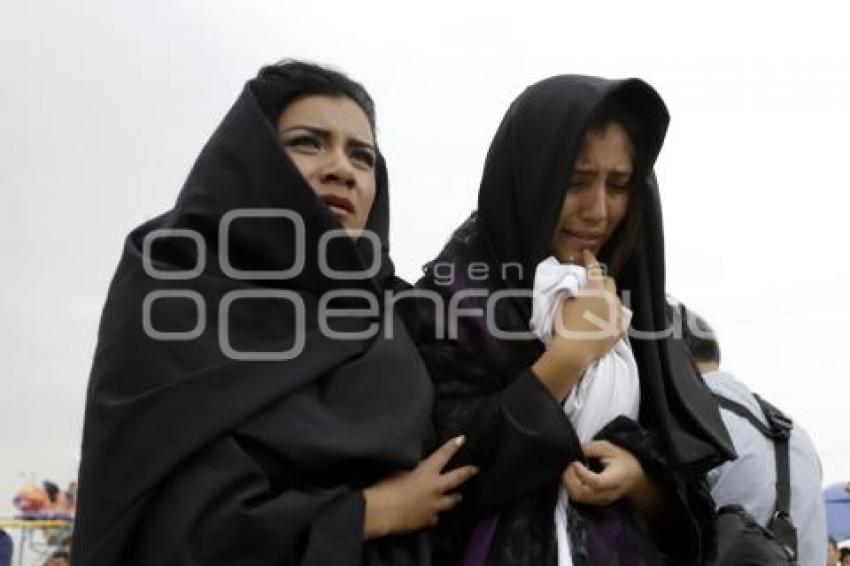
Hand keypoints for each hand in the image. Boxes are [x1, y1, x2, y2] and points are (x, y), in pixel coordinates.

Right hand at [363, 436, 477, 538]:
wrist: (382, 512)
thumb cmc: (386, 487)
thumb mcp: (399, 471)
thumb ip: (413, 469)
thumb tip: (419, 467)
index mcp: (427, 472)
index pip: (442, 455)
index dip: (452, 446)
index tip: (462, 439)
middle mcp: (435, 488)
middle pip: (456, 478)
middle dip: (467, 472)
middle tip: (475, 469)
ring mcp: (434, 506)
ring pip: (451, 501)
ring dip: (455, 498)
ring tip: (458, 497)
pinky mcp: (427, 520)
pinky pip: (434, 517)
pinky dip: (434, 514)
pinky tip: (432, 516)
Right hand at [533, 250, 625, 400]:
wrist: (573, 353)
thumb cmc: (565, 326)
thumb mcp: (564, 304)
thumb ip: (574, 292)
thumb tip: (578, 289)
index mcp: (596, 291)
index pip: (594, 269)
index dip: (590, 260)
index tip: (587, 254)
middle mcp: (610, 300)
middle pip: (609, 283)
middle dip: (601, 280)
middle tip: (590, 284)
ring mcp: (617, 316)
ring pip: (615, 300)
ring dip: (607, 298)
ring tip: (596, 304)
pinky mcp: (619, 331)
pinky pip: (619, 318)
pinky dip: (612, 315)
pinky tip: (604, 319)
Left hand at [561, 440, 644, 505]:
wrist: (634, 476)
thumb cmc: (621, 461)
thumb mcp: (608, 448)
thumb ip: (590, 448)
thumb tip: (574, 450)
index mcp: (616, 479)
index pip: (597, 483)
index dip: (582, 473)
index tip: (576, 462)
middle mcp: (608, 494)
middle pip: (583, 493)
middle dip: (570, 477)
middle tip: (569, 464)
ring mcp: (601, 500)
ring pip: (577, 497)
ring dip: (568, 483)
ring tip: (569, 469)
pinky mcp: (595, 502)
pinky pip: (578, 498)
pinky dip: (570, 487)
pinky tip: (572, 476)